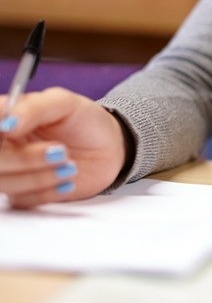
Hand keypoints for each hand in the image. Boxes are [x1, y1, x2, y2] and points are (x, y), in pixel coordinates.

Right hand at [0, 88, 126, 207]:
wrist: (110, 148)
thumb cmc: (85, 120)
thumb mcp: (64, 102)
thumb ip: (34, 107)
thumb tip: (7, 123)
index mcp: (4, 117)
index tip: (14, 132)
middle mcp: (2, 144)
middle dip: (25, 159)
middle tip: (60, 151)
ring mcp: (10, 170)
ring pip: (3, 182)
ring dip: (40, 176)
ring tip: (70, 165)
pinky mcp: (24, 193)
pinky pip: (22, 200)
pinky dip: (48, 192)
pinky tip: (67, 181)